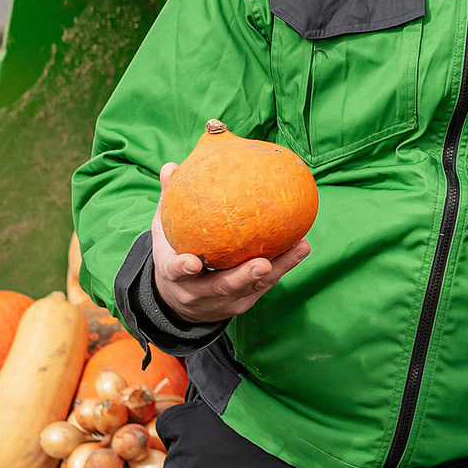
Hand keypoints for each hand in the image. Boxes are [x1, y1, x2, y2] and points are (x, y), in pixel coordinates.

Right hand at [150, 159, 311, 324]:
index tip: (192, 262)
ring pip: (254, 286)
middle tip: (262, 264)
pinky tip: (301, 245)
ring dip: (279, 268)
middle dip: (243, 278)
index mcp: (176, 275)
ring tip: (300, 247)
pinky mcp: (244, 301)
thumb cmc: (174, 256)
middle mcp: (200, 292)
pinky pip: (267, 284)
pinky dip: (285, 265)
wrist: (179, 301)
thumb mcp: (165, 235)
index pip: (176, 272)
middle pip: (223, 287)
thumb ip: (168, 202)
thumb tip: (170, 166)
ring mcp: (225, 300)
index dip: (183, 268)